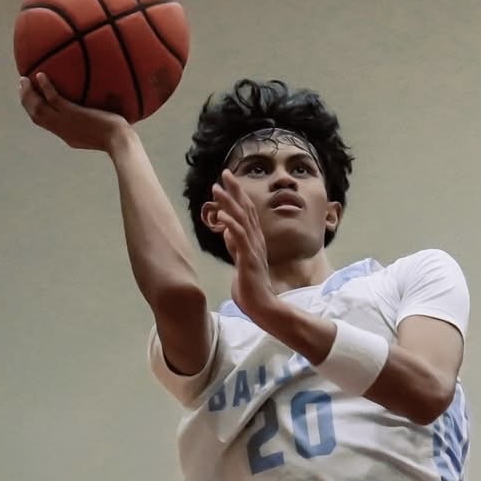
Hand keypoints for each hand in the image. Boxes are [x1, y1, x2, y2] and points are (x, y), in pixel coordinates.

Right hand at [19, 72, 128, 152]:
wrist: (119, 142)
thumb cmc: (118, 136)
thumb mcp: (103, 129)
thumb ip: (97, 118)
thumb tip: (107, 100)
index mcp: (66, 135)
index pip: (45, 123)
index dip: (34, 110)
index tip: (30, 98)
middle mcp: (62, 130)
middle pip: (36, 116)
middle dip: (26, 100)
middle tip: (21, 85)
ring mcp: (65, 122)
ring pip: (38, 108)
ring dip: (28, 94)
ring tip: (24, 79)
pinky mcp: (72, 114)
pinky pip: (54, 99)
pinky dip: (45, 88)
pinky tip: (40, 75)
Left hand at [210, 170, 277, 319]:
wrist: (263, 307)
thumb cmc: (251, 290)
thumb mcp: (240, 263)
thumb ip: (235, 247)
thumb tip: (228, 233)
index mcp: (254, 241)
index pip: (247, 213)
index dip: (238, 195)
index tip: (228, 181)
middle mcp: (256, 241)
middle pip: (246, 209)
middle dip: (235, 190)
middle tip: (225, 173)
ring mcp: (253, 249)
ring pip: (241, 220)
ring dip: (229, 203)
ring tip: (217, 188)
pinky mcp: (249, 259)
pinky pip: (240, 238)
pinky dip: (231, 225)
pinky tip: (222, 216)